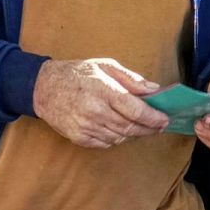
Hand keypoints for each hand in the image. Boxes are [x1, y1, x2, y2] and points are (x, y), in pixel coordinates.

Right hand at [33, 58, 169, 147]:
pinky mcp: (78, 137)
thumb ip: (131, 79)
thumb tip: (154, 90)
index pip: (135, 110)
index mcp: (104, 91)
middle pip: (129, 127)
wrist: (44, 87)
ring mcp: (85, 127)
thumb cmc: (78, 73)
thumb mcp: (106, 66)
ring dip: (134, 134)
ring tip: (144, 128)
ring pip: (119, 137)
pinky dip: (118, 139)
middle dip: (148, 128)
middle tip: (160, 126)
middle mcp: (95, 111)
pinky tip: (123, 131)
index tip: (165, 119)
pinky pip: (105, 143)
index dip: (153, 117)